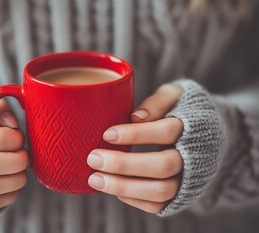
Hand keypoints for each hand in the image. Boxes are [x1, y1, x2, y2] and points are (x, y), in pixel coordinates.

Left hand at [87, 84, 183, 212]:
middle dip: (124, 164)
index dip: (136, 134)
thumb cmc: (181, 109)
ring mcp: (188, 180)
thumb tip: (135, 117)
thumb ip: (158, 101)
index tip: (107, 134)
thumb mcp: (174, 95)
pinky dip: (132, 199)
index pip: (167, 132)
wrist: (208, 135)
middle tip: (93, 158)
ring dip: (124, 186)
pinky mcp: (180, 196)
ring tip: (94, 179)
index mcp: (195, 127)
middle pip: (163, 166)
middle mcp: (195, 157)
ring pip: (160, 191)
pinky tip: (112, 186)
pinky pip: (158, 205)